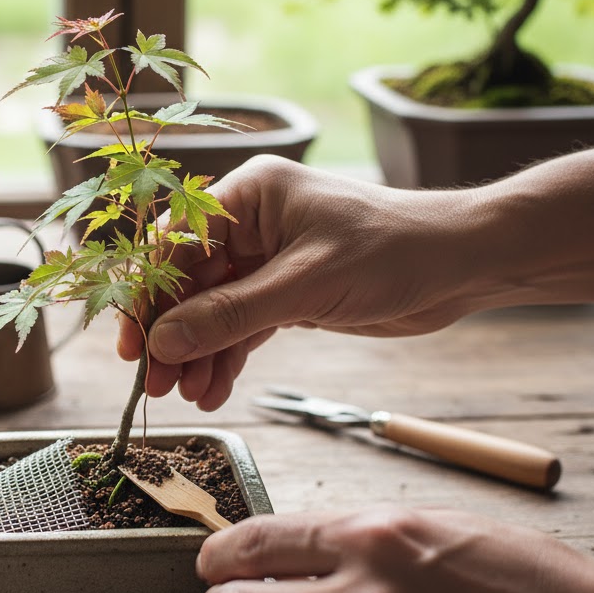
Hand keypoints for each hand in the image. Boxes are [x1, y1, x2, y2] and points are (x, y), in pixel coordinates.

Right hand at [117, 156, 481, 409]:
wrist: (460, 265)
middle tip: (157, 384)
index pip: (175, 245)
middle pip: (187, 283)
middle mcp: (249, 223)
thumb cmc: (392, 252)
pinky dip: (227, 358)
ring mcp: (265, 260)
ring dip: (198, 354)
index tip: (134, 344)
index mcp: (248, 196)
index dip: (149, 296)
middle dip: (172, 335)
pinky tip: (214, 389)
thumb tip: (163, 343)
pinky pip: (241, 327)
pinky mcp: (284, 293)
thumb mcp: (305, 285)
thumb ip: (230, 316)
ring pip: (211, 311)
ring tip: (189, 396)